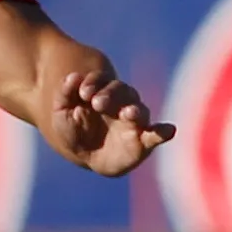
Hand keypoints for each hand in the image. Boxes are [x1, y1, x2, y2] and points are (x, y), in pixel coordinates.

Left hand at [47, 65, 174, 175]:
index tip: (83, 92)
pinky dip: (163, 132)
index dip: (93, 82)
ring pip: (138, 110)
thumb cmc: (73, 129)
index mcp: (102, 92)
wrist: (83, 154)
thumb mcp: (61, 113)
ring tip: (128, 113)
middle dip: (111, 94)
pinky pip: (155, 135)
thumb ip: (65, 94)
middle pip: (122, 91)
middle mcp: (121, 103)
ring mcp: (134, 121)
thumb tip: (72, 77)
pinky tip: (169, 130)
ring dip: (134, 110)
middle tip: (97, 102)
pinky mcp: (143, 141)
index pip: (101, 80)